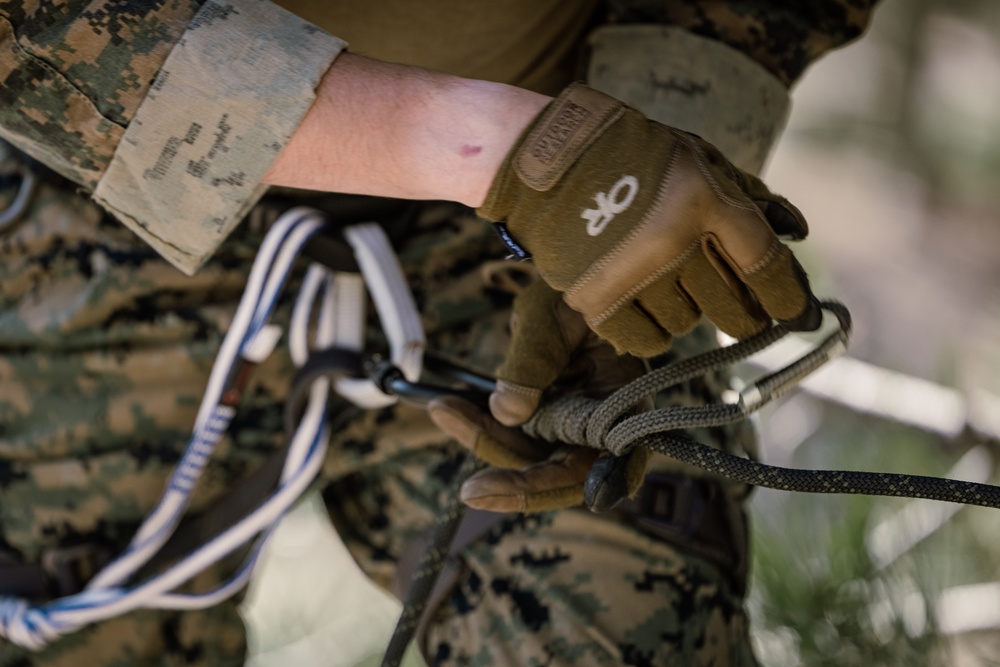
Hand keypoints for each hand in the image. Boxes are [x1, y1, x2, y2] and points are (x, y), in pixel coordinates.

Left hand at [428, 279, 649, 512]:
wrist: (583, 264)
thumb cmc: (583, 282)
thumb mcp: (555, 315)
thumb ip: (532, 363)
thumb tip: (506, 414)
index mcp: (624, 405)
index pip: (586, 469)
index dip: (537, 488)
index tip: (482, 488)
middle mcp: (603, 424)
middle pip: (548, 468)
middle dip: (495, 453)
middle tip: (447, 420)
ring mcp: (578, 419)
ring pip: (528, 451)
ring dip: (483, 433)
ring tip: (443, 406)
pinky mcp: (555, 410)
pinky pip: (519, 429)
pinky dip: (485, 421)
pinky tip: (453, 406)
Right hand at [478, 83, 820, 357]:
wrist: (544, 160)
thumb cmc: (628, 155)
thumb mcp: (696, 156)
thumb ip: (747, 195)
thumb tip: (796, 232)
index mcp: (703, 197)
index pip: (764, 261)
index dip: (786, 295)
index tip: (795, 313)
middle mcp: (672, 239)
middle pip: (731, 307)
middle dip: (741, 316)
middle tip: (737, 314)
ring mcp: (632, 271)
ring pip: (686, 324)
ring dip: (684, 313)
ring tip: (664, 285)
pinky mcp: (595, 297)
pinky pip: (645, 341)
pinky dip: (649, 332)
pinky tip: (642, 309)